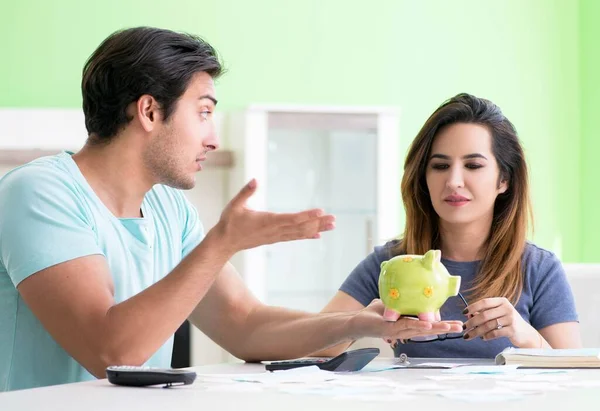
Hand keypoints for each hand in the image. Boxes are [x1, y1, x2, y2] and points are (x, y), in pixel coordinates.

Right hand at [213, 179, 335, 252]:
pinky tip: (318, 235)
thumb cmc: (229, 222)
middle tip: (334, 219)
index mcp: (268, 221)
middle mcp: (275, 230)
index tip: (320, 211)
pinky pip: (294, 237)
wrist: (225, 242)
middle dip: (318, 223)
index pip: (292, 218)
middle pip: (301, 227)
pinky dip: (307, 235)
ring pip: (300, 233)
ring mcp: (276, 236)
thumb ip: (246, 192)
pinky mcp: (275, 238)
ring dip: (316, 228)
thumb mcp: (235, 205)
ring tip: (331, 225)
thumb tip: (255, 180)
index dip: (307, 215)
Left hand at [350, 300, 463, 341]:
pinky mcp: (391, 331)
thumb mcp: (391, 301)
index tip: (456, 323)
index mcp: (409, 323)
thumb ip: (402, 294)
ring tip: (451, 327)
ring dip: (436, 328)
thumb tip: (410, 280)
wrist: (356, 321)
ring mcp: (400, 331)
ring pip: (421, 330)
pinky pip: (406, 326)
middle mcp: (406, 329)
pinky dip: (418, 325)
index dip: (441, 323)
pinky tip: (428, 324)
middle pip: (430, 329)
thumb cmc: (373, 314)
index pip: (429, 323)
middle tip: (460, 327)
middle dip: (445, 328)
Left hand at [463, 297, 539, 347]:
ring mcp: (511, 318)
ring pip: (488, 325)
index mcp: (502, 301)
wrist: (525, 334)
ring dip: (476, 331)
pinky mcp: (513, 329)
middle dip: (472, 322)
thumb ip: (484, 313)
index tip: (463, 313)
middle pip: (484, 315)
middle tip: (464, 327)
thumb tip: (468, 315)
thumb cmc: (508, 322)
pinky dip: (487, 336)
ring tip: (469, 335)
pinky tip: (483, 338)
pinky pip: (495, 333)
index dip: (472, 307)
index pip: (484, 302)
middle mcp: (507, 308)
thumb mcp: (497, 314)